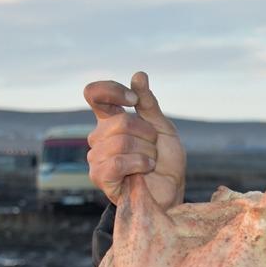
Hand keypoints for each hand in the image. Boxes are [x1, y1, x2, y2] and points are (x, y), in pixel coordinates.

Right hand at [85, 72, 185, 209]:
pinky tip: (144, 169)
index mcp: (110, 120)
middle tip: (154, 148)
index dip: (113, 91)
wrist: (171, 191)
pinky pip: (116, 162)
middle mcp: (98, 136)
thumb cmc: (165, 161)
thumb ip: (148, 104)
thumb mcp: (162, 128)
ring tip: (150, 161)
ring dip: (146, 151)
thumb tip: (139, 75)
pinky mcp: (99, 176)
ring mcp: (96, 157)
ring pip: (120, 142)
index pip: (94, 93)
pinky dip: (139, 164)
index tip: (133, 100)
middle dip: (147, 134)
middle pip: (119, 121)